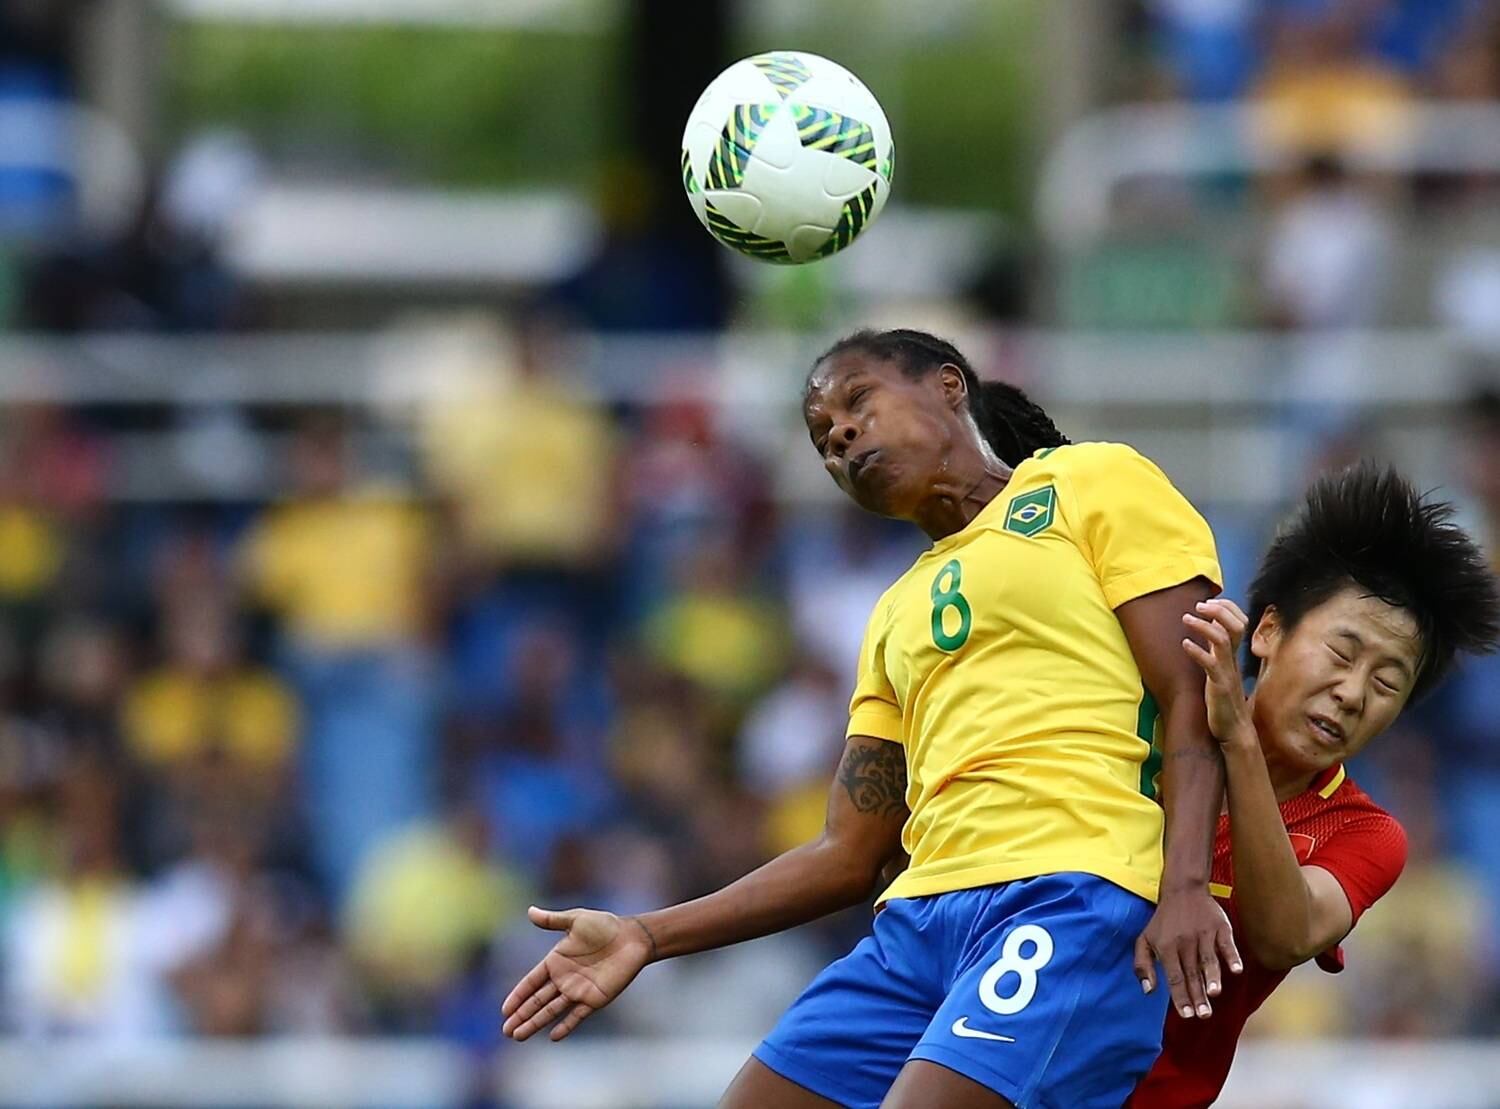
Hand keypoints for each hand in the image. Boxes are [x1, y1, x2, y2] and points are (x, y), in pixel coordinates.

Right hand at [501, 906, 654, 1041]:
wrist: (633, 937)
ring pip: (551, 1011)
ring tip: (518, 1036)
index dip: (518, 995)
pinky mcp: (594, 999)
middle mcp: (564, 979)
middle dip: (521, 1015)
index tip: (504, 1009)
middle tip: (506, 1031)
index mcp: (556, 961)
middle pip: (537, 1001)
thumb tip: (530, 911)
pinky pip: (577, 1016)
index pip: (531, 982)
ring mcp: (578, 991)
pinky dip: (566, 1026)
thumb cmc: (605, 926)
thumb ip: (553, 920)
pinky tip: (553, 1037)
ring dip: (535, 1023)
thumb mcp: (576, 920)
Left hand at [1134, 888, 1241, 1018]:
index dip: (1180, 997)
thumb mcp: (1144, 940)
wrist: (1182, 890)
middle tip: (1204, 1015)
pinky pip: (1227, 944)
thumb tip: (1148, 991)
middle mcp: (1184, 942)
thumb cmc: (1163, 922)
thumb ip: (1142, 965)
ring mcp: (1204, 934)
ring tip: (1215, 994)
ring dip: (1212, 977)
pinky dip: (1232, 956)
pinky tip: (1236, 970)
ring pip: (1208, 959)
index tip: (1187, 1015)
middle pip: (1192, 972)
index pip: (1174, 977)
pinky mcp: (1220, 927)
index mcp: (1166, 947)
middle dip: (1198, 995)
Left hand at [1181, 599, 1253, 746]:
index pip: (1239, 621)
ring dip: (1204, 626)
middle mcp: (1233, 659)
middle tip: (1198, 605)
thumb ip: (1217, 649)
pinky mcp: (1219, 686)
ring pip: (1222, 640)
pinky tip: (1184, 645)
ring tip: (1186, 618)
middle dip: (1218, 610)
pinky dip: (1198, 652)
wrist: (1235, 729)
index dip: (1227, 607)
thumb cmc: (1224, 698)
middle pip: (1236, 625)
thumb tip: (1209, 628)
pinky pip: (1211, 665)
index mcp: (1233, 654)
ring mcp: (1227, 672)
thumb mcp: (1221, 668)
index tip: (1208, 601)